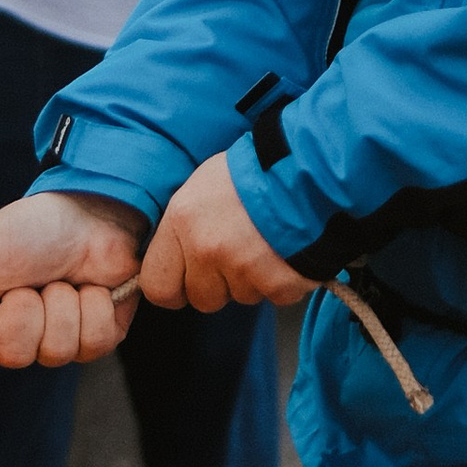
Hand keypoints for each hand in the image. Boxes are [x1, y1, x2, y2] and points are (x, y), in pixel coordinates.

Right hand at [0, 189, 147, 378]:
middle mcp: (17, 339)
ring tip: (60, 279)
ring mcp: (58, 341)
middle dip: (23, 311)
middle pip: (13, 357)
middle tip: (28, 281)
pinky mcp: (97, 337)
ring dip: (59, 304)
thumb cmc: (25, 231)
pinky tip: (89, 287)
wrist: (86, 210)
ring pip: (55, 352)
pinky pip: (92, 343)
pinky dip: (91, 306)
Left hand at [140, 152, 314, 312]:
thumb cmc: (254, 171)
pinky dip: (283, 281)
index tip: (187, 282)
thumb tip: (176, 261)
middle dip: (220, 285)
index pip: (158, 286)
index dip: (175, 288)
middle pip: (202, 299)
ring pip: (241, 297)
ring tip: (266, 244)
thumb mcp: (201, 187)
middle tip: (238, 254)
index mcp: (182, 221)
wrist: (308, 166)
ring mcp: (243, 268)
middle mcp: (207, 248)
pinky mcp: (278, 282)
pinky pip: (275, 297)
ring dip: (253, 280)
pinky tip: (287, 253)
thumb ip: (183, 229)